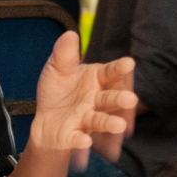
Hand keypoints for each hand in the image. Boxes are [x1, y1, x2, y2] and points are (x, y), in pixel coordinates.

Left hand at [28, 32, 136, 169]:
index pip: (110, 72)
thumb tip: (70, 34)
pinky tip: (85, 142)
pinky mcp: (75, 136)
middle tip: (131, 99)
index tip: (129, 63)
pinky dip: (81, 141)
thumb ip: (64, 53)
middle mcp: (96, 99)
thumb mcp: (57, 67)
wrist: (45, 120)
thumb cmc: (58, 90)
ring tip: (120, 127)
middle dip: (120, 99)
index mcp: (96, 78)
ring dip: (110, 123)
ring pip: (100, 120)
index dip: (119, 68)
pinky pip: (78, 138)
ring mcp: (87, 119)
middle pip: (111, 98)